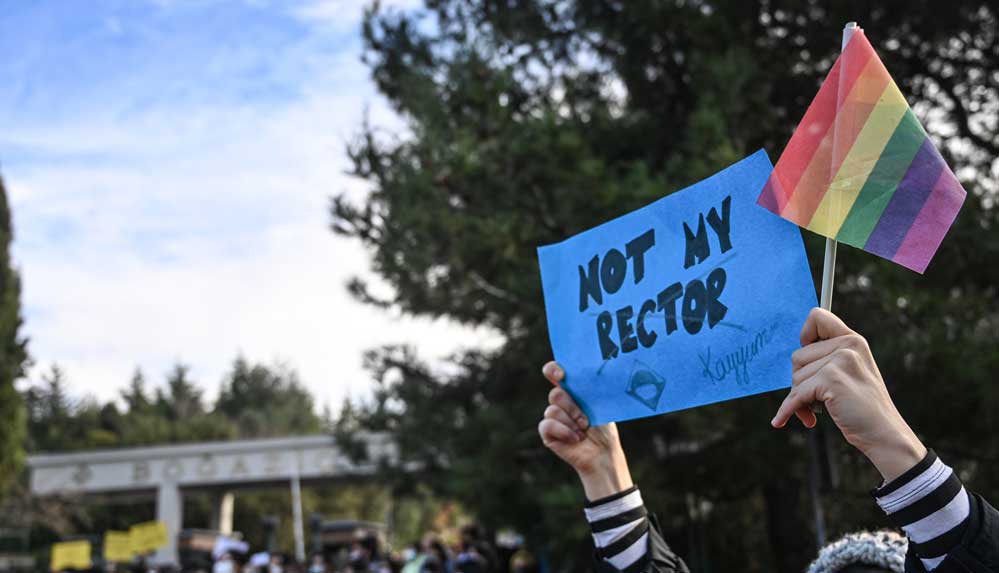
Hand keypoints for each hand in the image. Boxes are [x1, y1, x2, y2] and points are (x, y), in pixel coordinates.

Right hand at [538, 361, 633, 499]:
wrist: (602, 452)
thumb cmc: (604, 428)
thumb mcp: (600, 405)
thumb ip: (589, 390)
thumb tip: (585, 377)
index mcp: (572, 390)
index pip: (555, 372)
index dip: (553, 370)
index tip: (561, 375)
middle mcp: (561, 402)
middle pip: (555, 394)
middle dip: (572, 407)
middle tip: (586, 420)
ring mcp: (553, 417)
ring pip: (552, 410)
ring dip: (571, 423)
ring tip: (583, 432)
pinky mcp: (547, 432)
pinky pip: (547, 425)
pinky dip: (563, 431)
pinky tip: (575, 439)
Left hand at [772, 308, 926, 481]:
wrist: (885, 434)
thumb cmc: (862, 408)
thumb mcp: (850, 374)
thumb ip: (828, 359)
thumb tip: (794, 357)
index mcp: (853, 340)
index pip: (817, 316)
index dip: (804, 335)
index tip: (805, 356)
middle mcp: (848, 345)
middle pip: (797, 356)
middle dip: (799, 381)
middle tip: (811, 399)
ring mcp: (841, 361)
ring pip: (796, 377)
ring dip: (799, 398)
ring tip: (815, 410)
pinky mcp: (831, 379)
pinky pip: (796, 395)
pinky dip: (787, 410)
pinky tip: (781, 421)